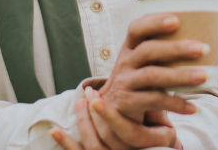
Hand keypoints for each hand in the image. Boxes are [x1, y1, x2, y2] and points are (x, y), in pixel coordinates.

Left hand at [49, 88, 183, 149]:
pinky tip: (55, 131)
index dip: (112, 117)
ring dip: (83, 123)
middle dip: (94, 116)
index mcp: (153, 143)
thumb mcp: (163, 114)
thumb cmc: (159, 126)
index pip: (130, 133)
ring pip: (94, 147)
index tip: (97, 98)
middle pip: (108, 140)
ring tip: (80, 103)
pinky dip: (67, 144)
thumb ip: (155, 99)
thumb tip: (146, 75)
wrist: (157, 148)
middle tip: (89, 94)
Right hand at [98, 13, 207, 122]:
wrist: (116, 107)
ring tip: (204, 76)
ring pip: (151, 75)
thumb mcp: (146, 60)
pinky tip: (194, 108)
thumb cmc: (141, 75)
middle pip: (148, 50)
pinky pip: (154, 101)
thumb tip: (207, 40)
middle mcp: (125, 62)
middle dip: (176, 48)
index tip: (177, 20)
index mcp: (130, 46)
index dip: (154, 22)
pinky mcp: (128, 102)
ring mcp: (125, 82)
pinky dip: (176, 104)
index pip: (136, 28)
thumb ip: (166, 50)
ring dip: (180, 75)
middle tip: (203, 48)